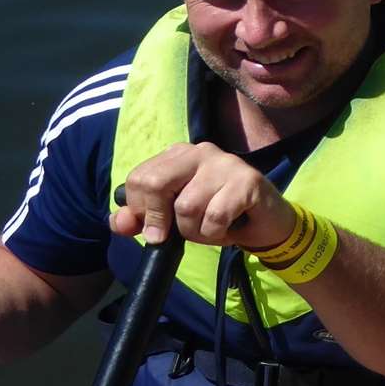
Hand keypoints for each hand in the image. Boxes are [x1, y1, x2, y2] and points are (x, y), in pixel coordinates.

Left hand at [113, 142, 295, 247]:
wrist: (265, 225)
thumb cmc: (217, 218)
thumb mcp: (174, 220)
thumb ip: (143, 219)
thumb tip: (119, 223)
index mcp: (178, 155)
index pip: (138, 178)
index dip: (141, 211)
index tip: (158, 227)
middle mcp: (200, 151)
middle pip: (155, 184)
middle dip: (161, 219)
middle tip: (177, 234)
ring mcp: (225, 163)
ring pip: (185, 208)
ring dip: (196, 232)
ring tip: (212, 228)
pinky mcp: (247, 181)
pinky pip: (214, 218)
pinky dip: (217, 234)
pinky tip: (230, 227)